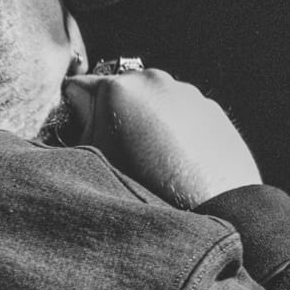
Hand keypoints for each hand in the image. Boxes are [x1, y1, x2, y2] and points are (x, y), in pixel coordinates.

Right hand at [63, 68, 260, 208]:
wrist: (214, 209)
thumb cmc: (148, 188)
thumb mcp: (96, 159)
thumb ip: (78, 127)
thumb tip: (75, 113)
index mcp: (118, 86)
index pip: (77, 89)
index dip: (74, 115)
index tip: (82, 136)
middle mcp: (153, 79)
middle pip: (118, 92)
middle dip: (115, 116)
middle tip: (121, 154)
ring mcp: (186, 92)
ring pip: (153, 102)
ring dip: (148, 122)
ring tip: (154, 162)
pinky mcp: (211, 109)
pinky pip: (184, 114)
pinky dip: (177, 130)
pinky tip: (179, 161)